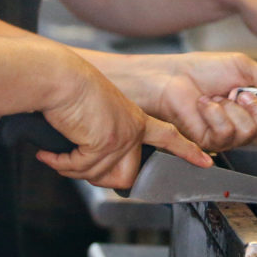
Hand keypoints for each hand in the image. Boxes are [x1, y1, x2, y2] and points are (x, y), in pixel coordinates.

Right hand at [36, 56, 210, 185]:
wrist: (60, 78)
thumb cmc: (70, 91)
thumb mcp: (97, 115)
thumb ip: (106, 137)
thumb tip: (95, 157)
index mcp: (134, 119)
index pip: (169, 137)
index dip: (186, 151)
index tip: (205, 162)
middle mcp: (133, 128)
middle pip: (126, 177)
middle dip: (97, 176)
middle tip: (77, 160)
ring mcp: (121, 136)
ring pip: (99, 176)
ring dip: (73, 168)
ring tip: (61, 149)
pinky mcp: (106, 142)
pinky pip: (82, 169)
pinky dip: (62, 164)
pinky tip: (51, 152)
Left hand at [105, 52, 256, 152]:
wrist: (172, 75)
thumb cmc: (202, 70)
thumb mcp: (243, 67)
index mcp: (253, 112)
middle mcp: (242, 128)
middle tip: (243, 94)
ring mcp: (225, 136)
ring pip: (247, 133)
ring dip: (231, 108)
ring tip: (217, 95)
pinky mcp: (207, 141)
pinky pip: (224, 134)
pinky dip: (216, 113)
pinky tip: (205, 103)